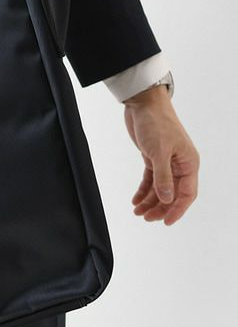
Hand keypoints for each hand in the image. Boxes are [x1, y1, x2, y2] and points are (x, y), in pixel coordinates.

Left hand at [123, 85, 199, 224]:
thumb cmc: (156, 123)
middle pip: (173, 193)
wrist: (143, 104)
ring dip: (150, 201)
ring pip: (161, 188)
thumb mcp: (159, 152)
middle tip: (146, 218)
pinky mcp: (153, 157)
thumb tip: (167, 199)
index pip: (187, 193)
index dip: (177, 209)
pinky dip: (143, 190)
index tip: (166, 222)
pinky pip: (151, 179)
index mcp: (189, 163)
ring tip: (138, 212)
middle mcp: (180, 164)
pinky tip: (135, 200)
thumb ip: (163, 177)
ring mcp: (166, 161)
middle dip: (160, 208)